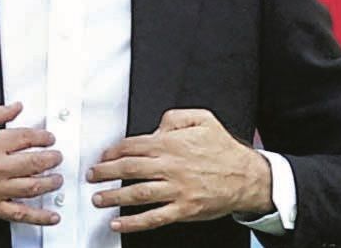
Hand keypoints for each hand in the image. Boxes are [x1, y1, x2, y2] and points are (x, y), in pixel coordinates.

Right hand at [0, 102, 62, 225]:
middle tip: (56, 156)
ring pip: (32, 187)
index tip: (48, 137)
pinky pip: (19, 214)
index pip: (27, 138)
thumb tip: (14, 108)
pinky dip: (39, 217)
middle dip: (51, 158)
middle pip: (35, 162)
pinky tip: (51, 216)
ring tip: (56, 178)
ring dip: (50, 182)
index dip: (43, 137)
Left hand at [86, 108, 272, 232]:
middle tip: (92, 176)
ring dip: (113, 196)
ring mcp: (176, 190)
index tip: (103, 156)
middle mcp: (171, 166)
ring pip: (137, 193)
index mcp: (172, 144)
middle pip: (129, 168)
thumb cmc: (225, 149)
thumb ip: (176, 117)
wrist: (247, 177)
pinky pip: (153, 217)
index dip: (114, 151)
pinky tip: (118, 223)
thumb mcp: (203, 119)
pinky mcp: (184, 209)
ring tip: (98, 198)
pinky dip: (133, 222)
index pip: (133, 145)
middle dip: (105, 172)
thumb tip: (156, 127)